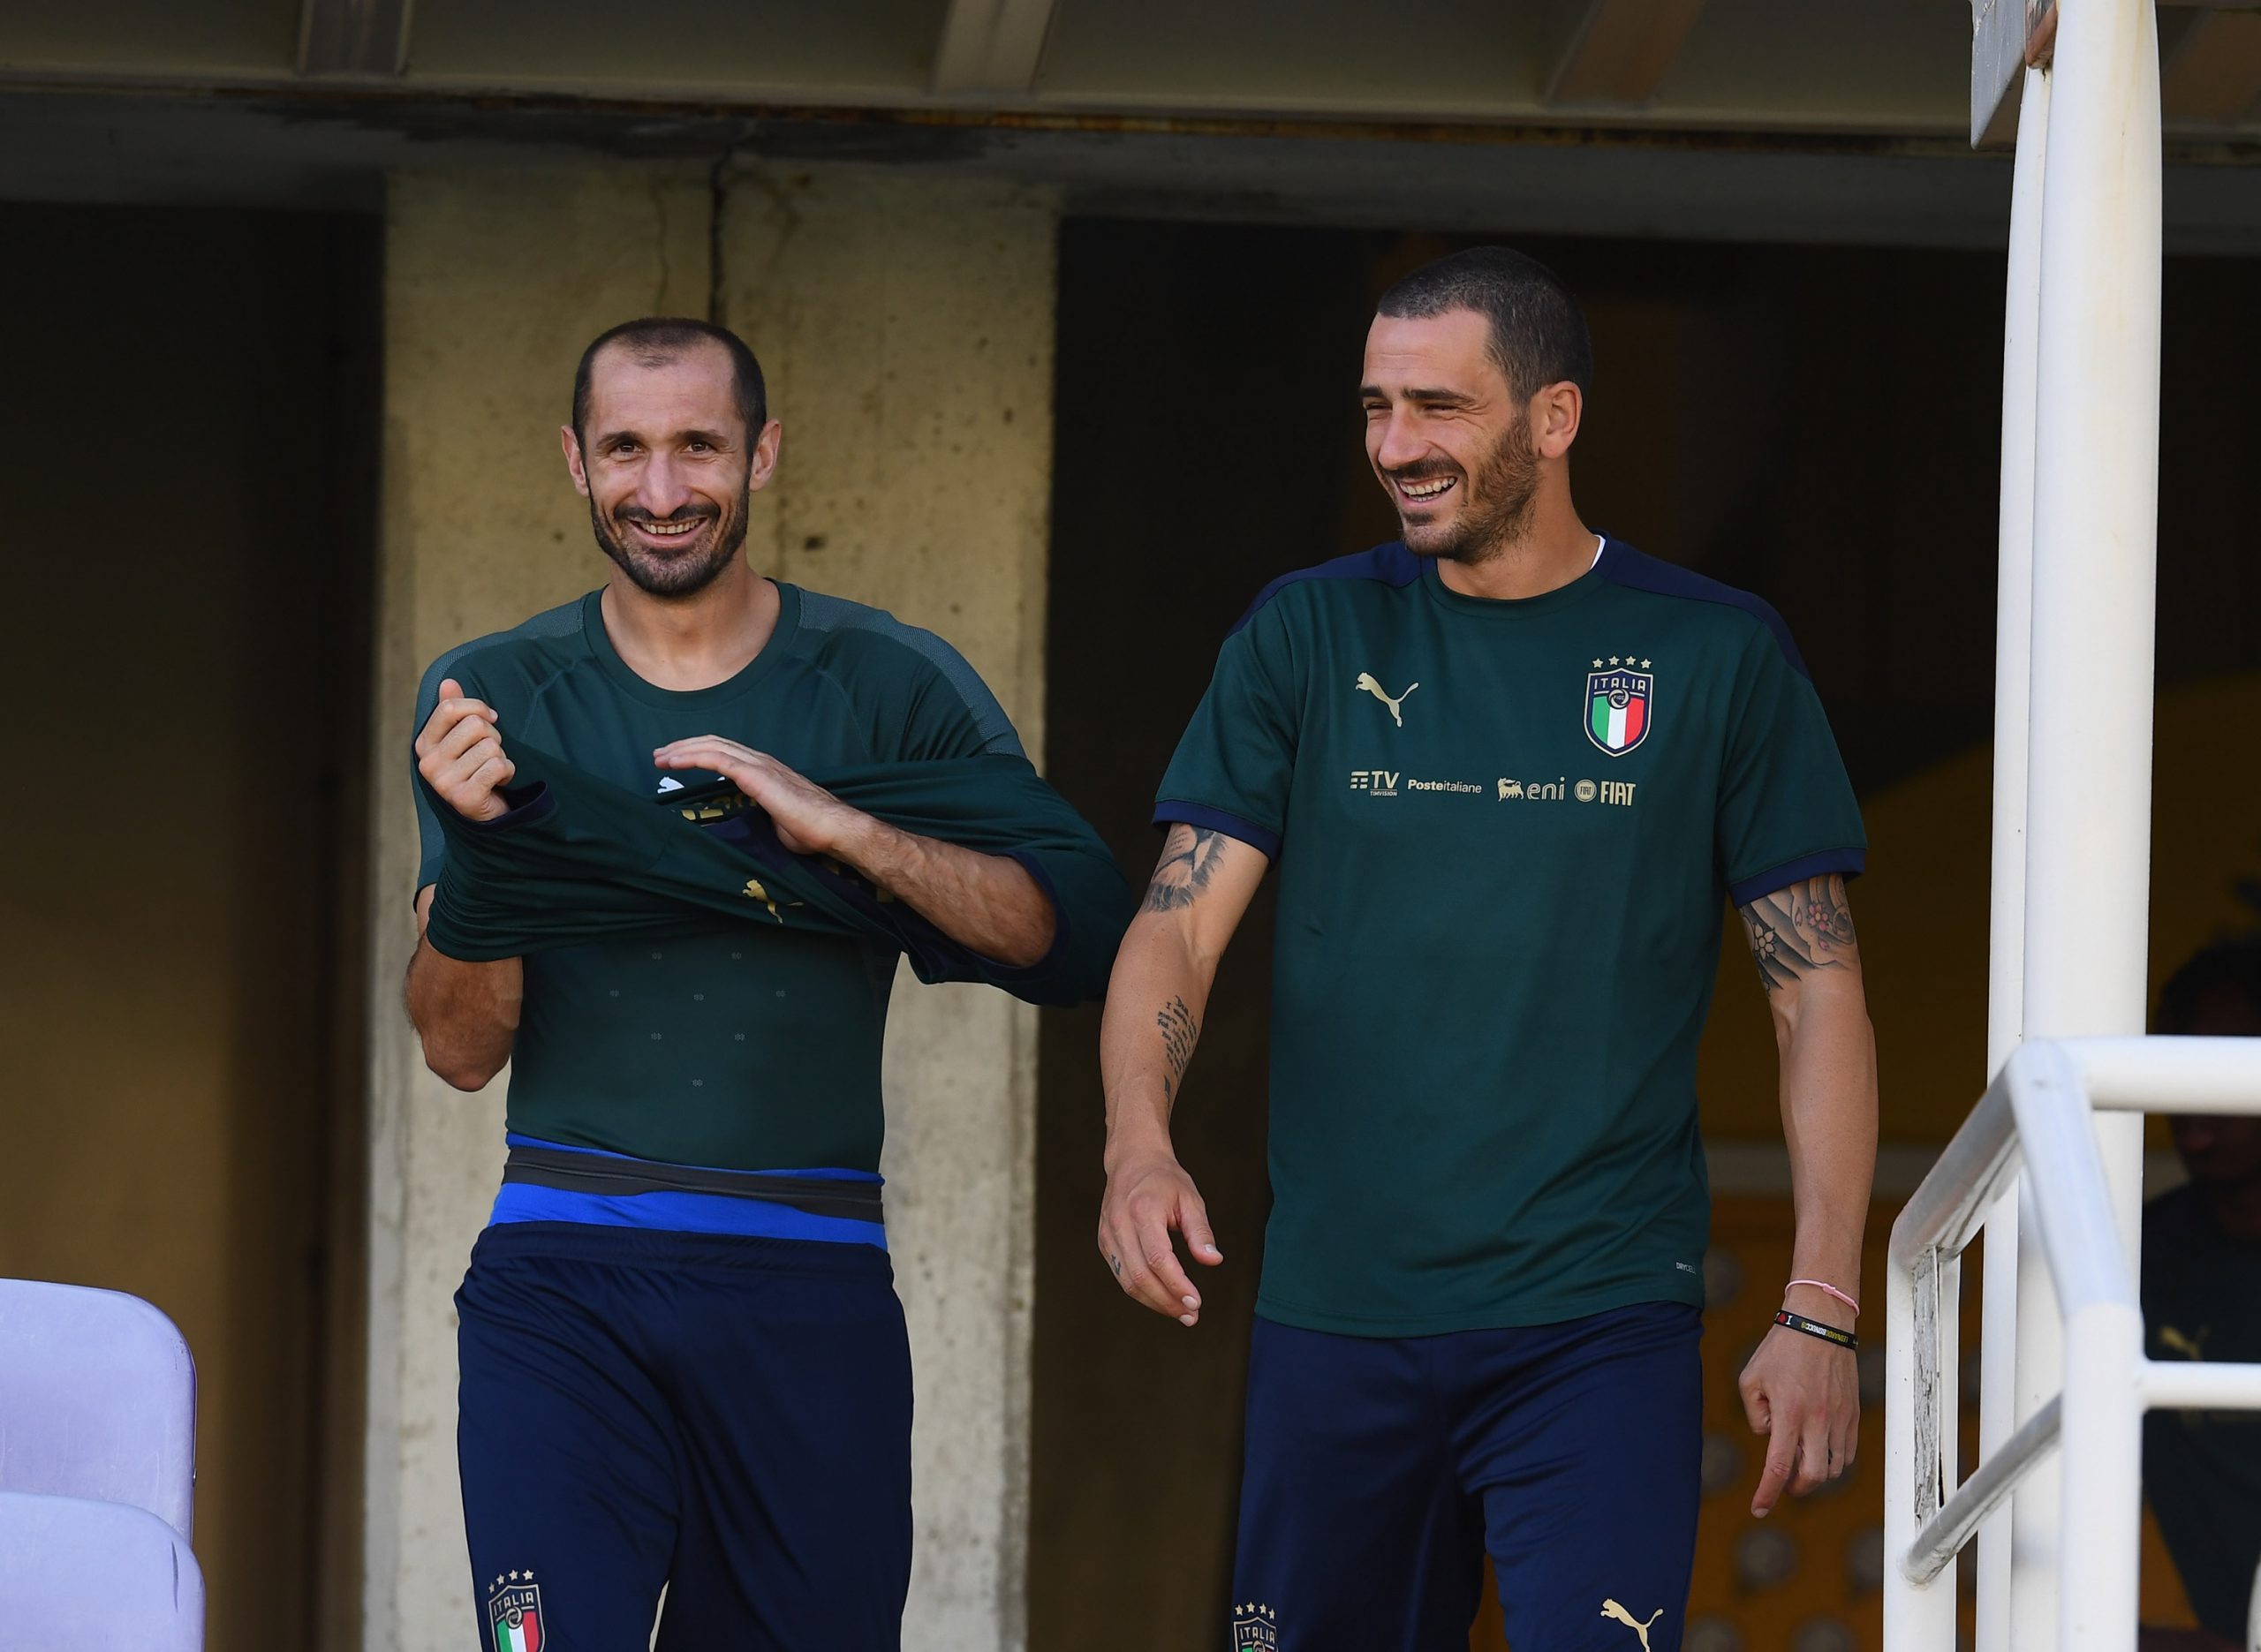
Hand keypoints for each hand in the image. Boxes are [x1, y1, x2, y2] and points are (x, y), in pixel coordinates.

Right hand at [415, 678, 514, 822]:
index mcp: (424, 745)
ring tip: (492, 769)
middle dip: (493, 736)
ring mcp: (444, 783)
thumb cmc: (474, 769)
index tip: (491, 718)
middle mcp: (429, 764)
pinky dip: (508, 771)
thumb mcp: (461, 739)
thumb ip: (454, 711)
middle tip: (490, 753)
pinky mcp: (465, 798)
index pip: (449, 708)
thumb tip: (448, 682)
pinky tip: (500, 782)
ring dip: (501, 756)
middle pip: (474, 725)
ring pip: (490, 747)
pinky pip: (498, 766)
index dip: (477, 707)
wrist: (484, 813)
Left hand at [653, 736, 873, 857]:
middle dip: (684, 747)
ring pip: (712, 747)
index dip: (699, 752)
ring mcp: (759, 765)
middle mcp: (761, 761)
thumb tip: (746, 825)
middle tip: (659, 756)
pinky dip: (692, 758)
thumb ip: (758, 814)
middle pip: (715, 744)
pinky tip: (674, 762)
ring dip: (682, 750)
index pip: (726, 753)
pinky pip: (718, 760)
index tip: (675, 762)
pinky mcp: (757, 775)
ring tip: (659, 758)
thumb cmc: (811, 831)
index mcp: (765, 770)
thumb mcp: (776, 821)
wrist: (833, 829)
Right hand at [1097, 1147, 1222, 1326]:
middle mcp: (1120, 1224)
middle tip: (1191, 1315)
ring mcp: (1108, 1235)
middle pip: (1140, 1276)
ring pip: (1128, 1282)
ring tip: (1180, 1312)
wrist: (1132, 1160)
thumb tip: (1213, 1261)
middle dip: (1167, 1301)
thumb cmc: (1164, 1179)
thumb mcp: (1190, 1199)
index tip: (1196, 1302)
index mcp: (1143, 1210)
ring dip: (1155, 1302)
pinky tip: (1162, 1297)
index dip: (1177, 1285)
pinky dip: (1142, 1292)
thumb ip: (1200, 1232)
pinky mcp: (1104, 1243)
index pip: (1158, 1258)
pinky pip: (1121, 1275)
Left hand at [1739, 1298, 1858, 1516]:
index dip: (1767, 1493)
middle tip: (1784, 1482)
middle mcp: (1818, 1420)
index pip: (1778, 1467)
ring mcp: (1839, 1418)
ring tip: (1800, 1455)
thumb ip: (1755, 1414)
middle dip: (1797, 1487)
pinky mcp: (1853, 1413)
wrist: (1820, 1323)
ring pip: (1834, 1467)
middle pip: (1813, 1477)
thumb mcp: (1751, 1379)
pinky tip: (1818, 1445)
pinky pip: (1847, 1451)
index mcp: (1789, 1413)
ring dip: (1816, 1471)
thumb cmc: (1781, 1348)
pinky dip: (1833, 1458)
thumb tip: (1769, 1437)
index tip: (1758, 1509)